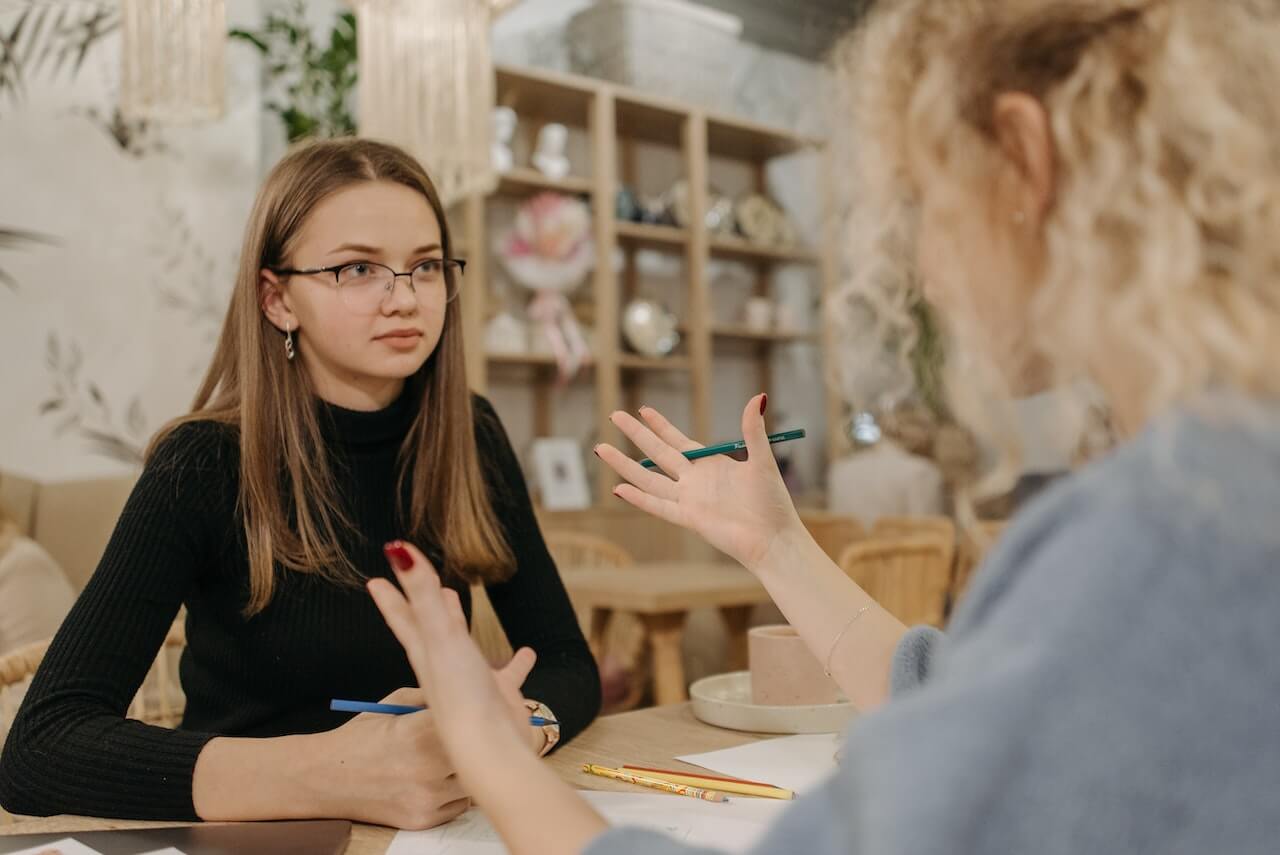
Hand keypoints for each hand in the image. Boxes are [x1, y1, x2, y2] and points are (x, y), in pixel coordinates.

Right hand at [318, 687, 469, 829]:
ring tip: (442, 761)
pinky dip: (452, 794)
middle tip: (461, 738)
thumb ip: (430, 697)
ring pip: (470, 782)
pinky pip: (458, 805)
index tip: (468, 713)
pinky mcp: (423, 819)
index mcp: (419, 733)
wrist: (327, 778)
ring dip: (463, 771)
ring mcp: (426, 798)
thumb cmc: (360, 738)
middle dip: (471, 745)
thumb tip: (463, 694)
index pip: (468, 721)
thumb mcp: (392, 704)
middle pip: (476, 754)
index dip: (470, 717)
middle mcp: (426, 768)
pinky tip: (433, 781)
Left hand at [368, 541, 540, 781]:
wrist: (489, 748)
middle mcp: (444, 666)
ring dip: (459, 624)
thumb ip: (420, 592)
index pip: (403, 617)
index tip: (374, 581)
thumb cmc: (459, 694)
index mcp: (426, 652)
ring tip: (457, 602)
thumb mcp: (439, 634)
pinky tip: (528, 653)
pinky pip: (509, 673)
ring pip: (463, 646)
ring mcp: (471, 681)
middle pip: (429, 627)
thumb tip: (397, 548)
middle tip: (418, 583)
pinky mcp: (499, 695)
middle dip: (422, 605)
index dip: (390, 597)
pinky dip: (517, 662)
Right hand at [595, 395, 805, 571]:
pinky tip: (619, 489)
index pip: (678, 441)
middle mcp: (695, 480)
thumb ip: (753, 431)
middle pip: (658, 453)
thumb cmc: (773, 502)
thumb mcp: (762, 460)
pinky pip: (658, 505)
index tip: (643, 410)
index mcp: (711, 464)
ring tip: (602, 449)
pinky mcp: (689, 519)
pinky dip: (639, 498)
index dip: (660, 426)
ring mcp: (689, 499)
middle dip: (636, 434)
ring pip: (649, 478)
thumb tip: (756, 397)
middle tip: (614, 415)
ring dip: (625, 464)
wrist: (773, 538)